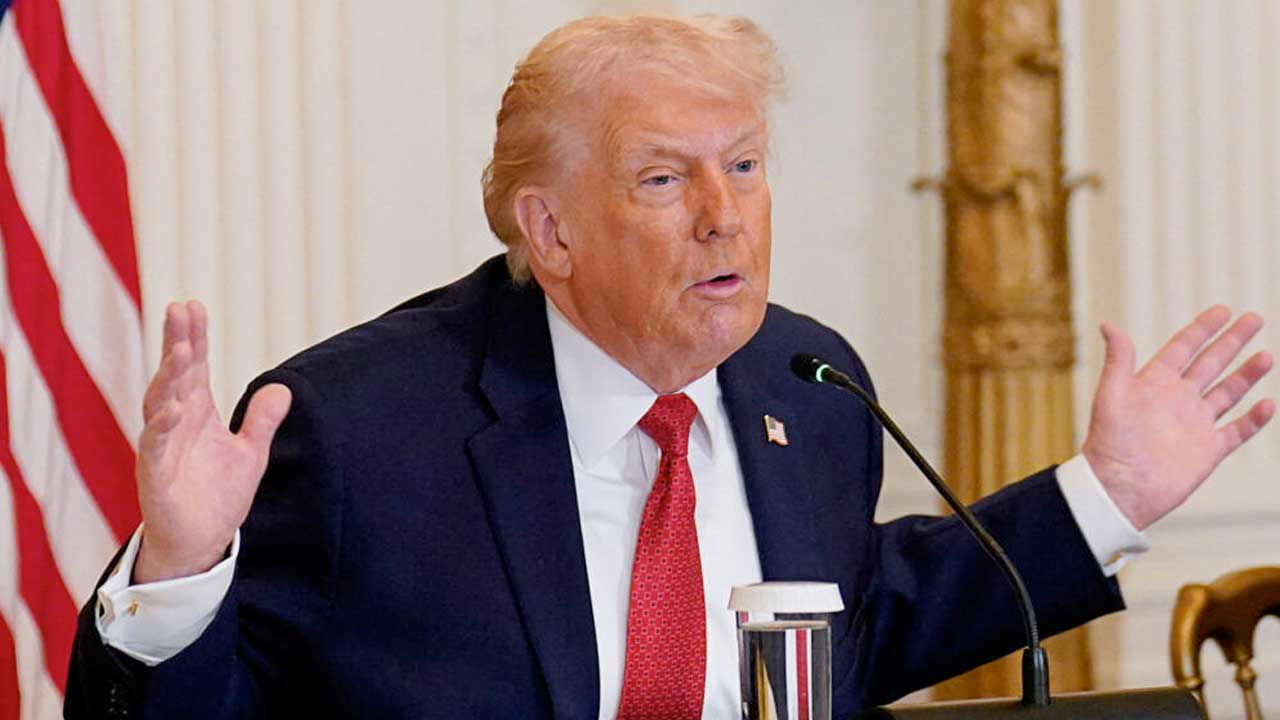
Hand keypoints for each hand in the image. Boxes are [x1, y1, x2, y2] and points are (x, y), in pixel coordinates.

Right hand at [133, 301, 291, 582]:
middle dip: (176, 343)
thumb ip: (263, 420)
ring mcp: (161, 446)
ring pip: (159, 403)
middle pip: (174, 375)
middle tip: (178, 309)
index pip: (194, 367)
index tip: (192, 304)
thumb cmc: (218, 495)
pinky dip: (162, 426)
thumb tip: (283, 387)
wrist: (201, 542)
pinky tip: (174, 408)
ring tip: (182, 350)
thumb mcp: (251, 453)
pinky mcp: (154, 474)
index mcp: (196, 413)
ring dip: (169, 376)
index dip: (194, 337)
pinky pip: (155, 446)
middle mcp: (175, 422)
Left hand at [1082, 306, 1274, 529]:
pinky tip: (1267, 403)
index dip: (1202, 329)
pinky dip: (1253, 418)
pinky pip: (1237, 431)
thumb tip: (1108, 324)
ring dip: (1247, 374)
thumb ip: (1119, 360)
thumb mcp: (1111, 396)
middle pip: (1210, 364)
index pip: (1183, 348)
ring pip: (1227, 393)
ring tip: (1266, 355)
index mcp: (1154, 384)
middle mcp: (1177, 400)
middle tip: (1255, 319)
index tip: (1223, 310)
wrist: (1119, 490)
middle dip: (1232, 342)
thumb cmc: (1108, 444)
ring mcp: (1194, 425)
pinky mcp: (1208, 450)